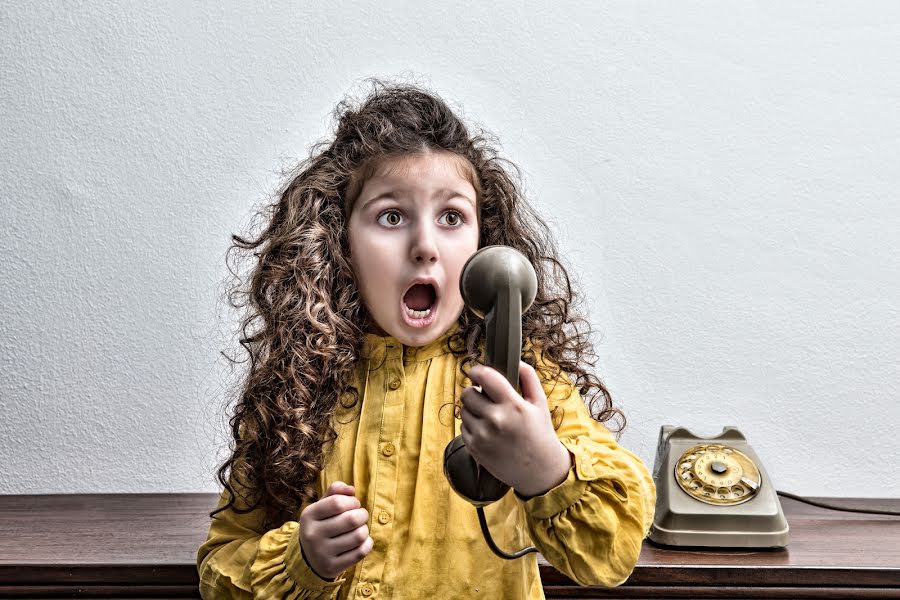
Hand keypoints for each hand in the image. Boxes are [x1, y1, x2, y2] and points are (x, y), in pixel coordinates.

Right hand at [298, 481, 372, 579]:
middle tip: (361, 515)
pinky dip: (367, 544)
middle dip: (363, 514)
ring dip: (365, 529)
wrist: (308, 559)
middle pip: (351, 519)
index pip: (338, 502)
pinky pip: (361, 552)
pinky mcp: (332, 567)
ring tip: (360, 528)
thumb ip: (335, 492)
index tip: (354, 504)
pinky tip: (362, 541)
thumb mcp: (321, 506)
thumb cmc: (321, 525)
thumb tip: (351, 489)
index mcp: (309, 515)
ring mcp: (322, 553)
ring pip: (358, 536)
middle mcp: (312, 535)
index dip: (352, 501)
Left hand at [461, 361, 572, 497]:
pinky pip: (463, 427)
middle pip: (467, 393)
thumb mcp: (540, 403)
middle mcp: (495, 420)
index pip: (484, 377)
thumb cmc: (540, 434)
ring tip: (488, 415)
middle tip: (484, 396)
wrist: (539, 471)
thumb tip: (515, 359)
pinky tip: (487, 430)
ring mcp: (482, 435)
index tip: (477, 372)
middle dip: (474, 391)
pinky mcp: (474, 448)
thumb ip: (528, 377)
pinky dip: (471, 425)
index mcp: (513, 405)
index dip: (477, 371)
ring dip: (472, 409)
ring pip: (463, 410)